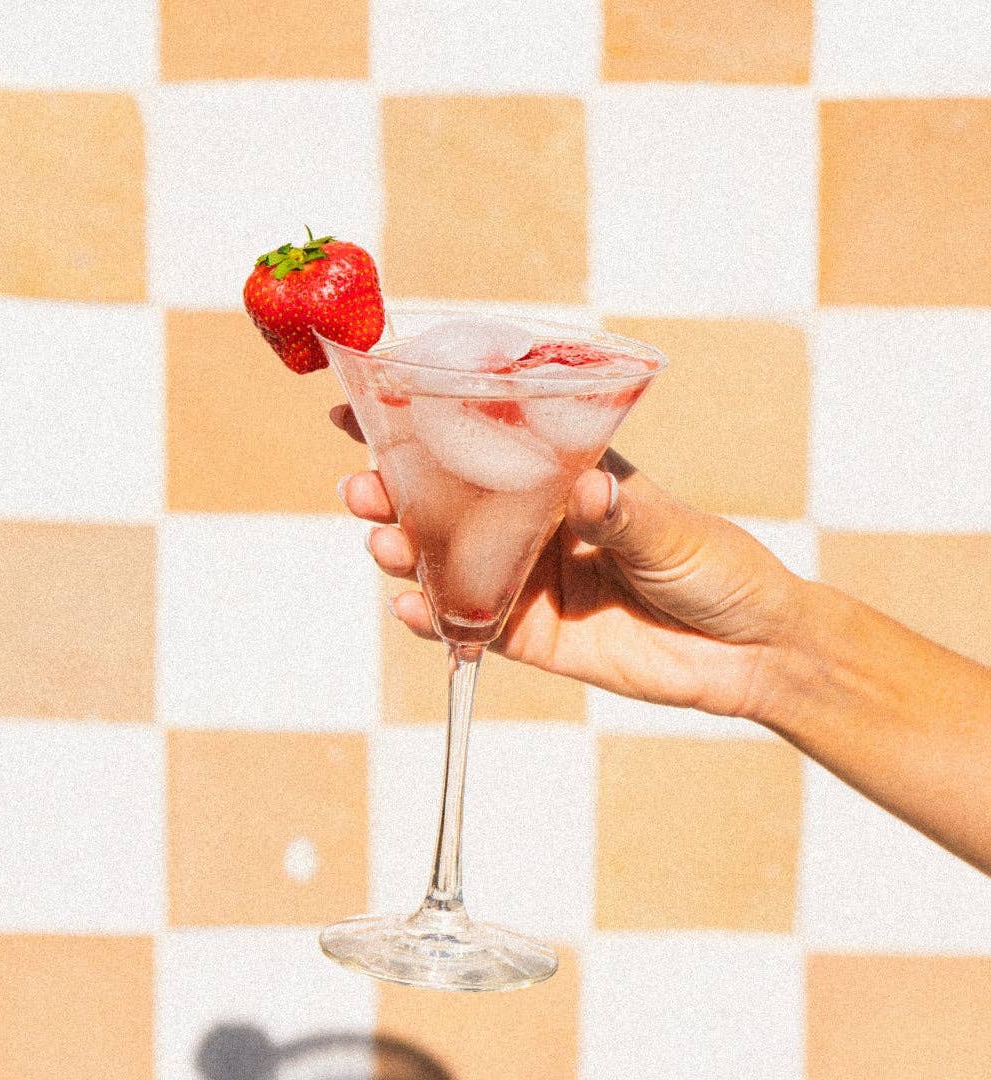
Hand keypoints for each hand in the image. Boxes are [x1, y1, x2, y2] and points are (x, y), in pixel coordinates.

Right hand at [331, 405, 808, 720]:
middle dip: (394, 490)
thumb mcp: (671, 529)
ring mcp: (527, 579)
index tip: (359, 404)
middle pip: (447, 500)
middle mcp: (534, 523)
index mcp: (563, 476)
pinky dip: (435, 617)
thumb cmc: (717, 566)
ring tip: (382, 543)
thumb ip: (622, 513)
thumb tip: (587, 490)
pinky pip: (470, 623)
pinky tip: (411, 608)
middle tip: (360, 487)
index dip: (420, 421)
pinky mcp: (530, 634)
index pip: (483, 439)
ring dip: (403, 549)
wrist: (750, 651)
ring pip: (447, 559)